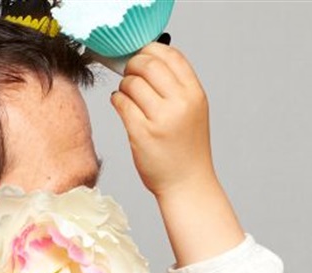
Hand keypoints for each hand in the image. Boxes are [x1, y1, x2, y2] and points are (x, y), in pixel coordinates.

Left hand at [110, 43, 244, 266]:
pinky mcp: (141, 133)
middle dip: (133, 65)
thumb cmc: (186, 147)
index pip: (170, 55)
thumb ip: (176, 86)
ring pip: (131, 83)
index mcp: (195, 94)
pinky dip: (117, 100)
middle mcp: (180, 103)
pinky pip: (121, 103)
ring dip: (124, 85)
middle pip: (148, 64)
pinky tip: (121, 105)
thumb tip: (146, 59)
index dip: (151, 50)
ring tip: (127, 94)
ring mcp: (161, 118)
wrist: (187, 183)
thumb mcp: (193, 110)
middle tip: (129, 73)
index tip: (142, 56)